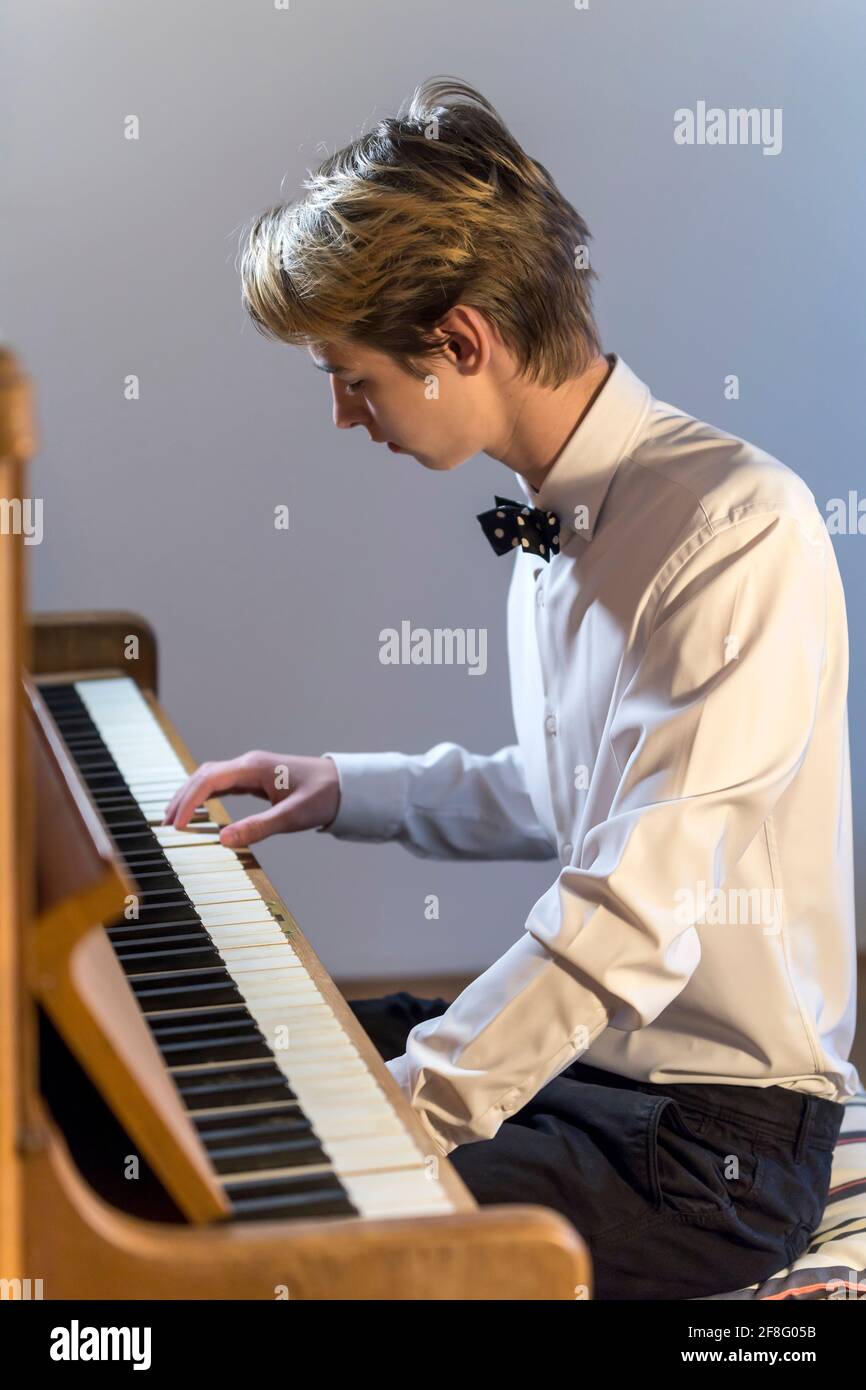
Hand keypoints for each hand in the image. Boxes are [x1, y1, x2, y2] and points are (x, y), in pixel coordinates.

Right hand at [161, 751, 340, 848]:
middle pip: (204, 775)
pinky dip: (205, 795)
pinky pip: (223, 784)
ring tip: (173, 818)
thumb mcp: (291, 817)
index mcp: (254, 768)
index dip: (188, 800)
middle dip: (182, 797)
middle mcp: (249, 764)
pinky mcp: (256, 778)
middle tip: (166, 824)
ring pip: (211, 778)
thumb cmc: (322, 797)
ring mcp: (252, 770)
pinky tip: (197, 809)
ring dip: (190, 795)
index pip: (209, 779)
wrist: (344, 786)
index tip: (175, 823)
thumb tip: (223, 840)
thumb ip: (257, 828)